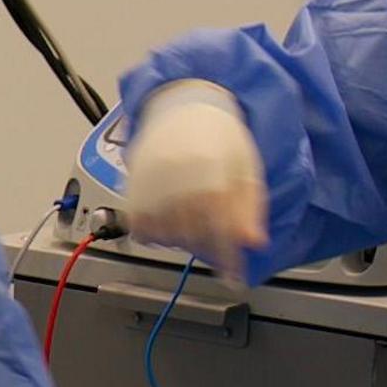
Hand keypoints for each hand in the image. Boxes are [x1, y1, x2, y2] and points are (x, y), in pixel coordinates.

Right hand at [120, 82, 267, 272]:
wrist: (183, 106)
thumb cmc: (222, 138)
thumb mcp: (247, 169)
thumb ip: (251, 208)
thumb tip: (254, 243)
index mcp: (214, 183)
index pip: (223, 236)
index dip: (230, 263)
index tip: (234, 280)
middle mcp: (181, 189)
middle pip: (196, 240)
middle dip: (208, 242)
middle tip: (212, 227)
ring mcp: (154, 191)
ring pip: (169, 239)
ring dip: (182, 237)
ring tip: (190, 215)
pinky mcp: (133, 191)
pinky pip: (142, 231)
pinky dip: (155, 233)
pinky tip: (167, 216)